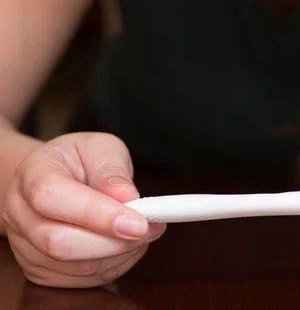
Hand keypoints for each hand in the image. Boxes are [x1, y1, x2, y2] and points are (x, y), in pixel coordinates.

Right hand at [1, 132, 165, 287]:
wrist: (57, 177)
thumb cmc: (79, 160)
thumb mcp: (100, 148)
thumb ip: (112, 170)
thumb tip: (127, 197)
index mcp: (31, 174)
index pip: (52, 197)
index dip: (97, 214)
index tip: (138, 221)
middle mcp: (20, 212)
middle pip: (59, 242)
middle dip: (114, 241)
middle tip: (151, 228)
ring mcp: (25, 245)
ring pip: (74, 267)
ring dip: (120, 254)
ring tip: (144, 233)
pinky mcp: (41, 269)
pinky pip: (81, 280)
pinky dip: (114, 266)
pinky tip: (127, 245)